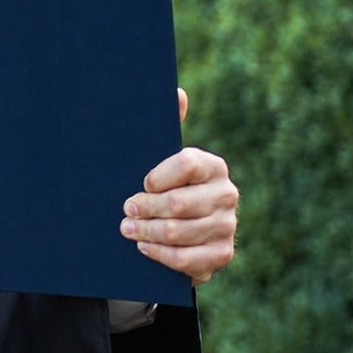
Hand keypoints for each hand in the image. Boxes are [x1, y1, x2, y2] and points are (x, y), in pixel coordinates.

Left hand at [120, 89, 238, 285]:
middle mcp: (226, 194)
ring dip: (146, 232)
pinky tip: (144, 247)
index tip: (141, 183)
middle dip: (144, 208)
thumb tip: (177, 92)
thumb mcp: (160, 159)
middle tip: (125, 210)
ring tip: (127, 229)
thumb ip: (167, 126)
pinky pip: (186, 259)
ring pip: (178, 232)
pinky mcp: (221, 254)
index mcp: (212, 166)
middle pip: (179, 203)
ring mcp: (227, 226)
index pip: (186, 164)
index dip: (158, 176)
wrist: (180, 231)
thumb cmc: (164, 188)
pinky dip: (160, 254)